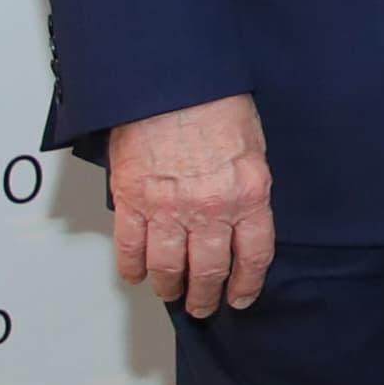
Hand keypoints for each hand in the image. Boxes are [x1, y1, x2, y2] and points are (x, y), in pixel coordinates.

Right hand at [105, 93, 273, 317]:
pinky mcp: (132, 200)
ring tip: (171, 294)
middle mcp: (210, 208)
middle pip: (208, 270)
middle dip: (206, 295)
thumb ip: (248, 186)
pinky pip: (130, 248)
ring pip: (167, 267)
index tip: (241, 297)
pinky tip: (136, 275)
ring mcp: (168, 208)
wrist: (170, 79)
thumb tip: (241, 216)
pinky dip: (131, 268)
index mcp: (248, 194)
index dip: (247, 284)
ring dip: (169, 287)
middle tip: (203, 305)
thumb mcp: (252, 146)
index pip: (253, 256)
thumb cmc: (215, 101)